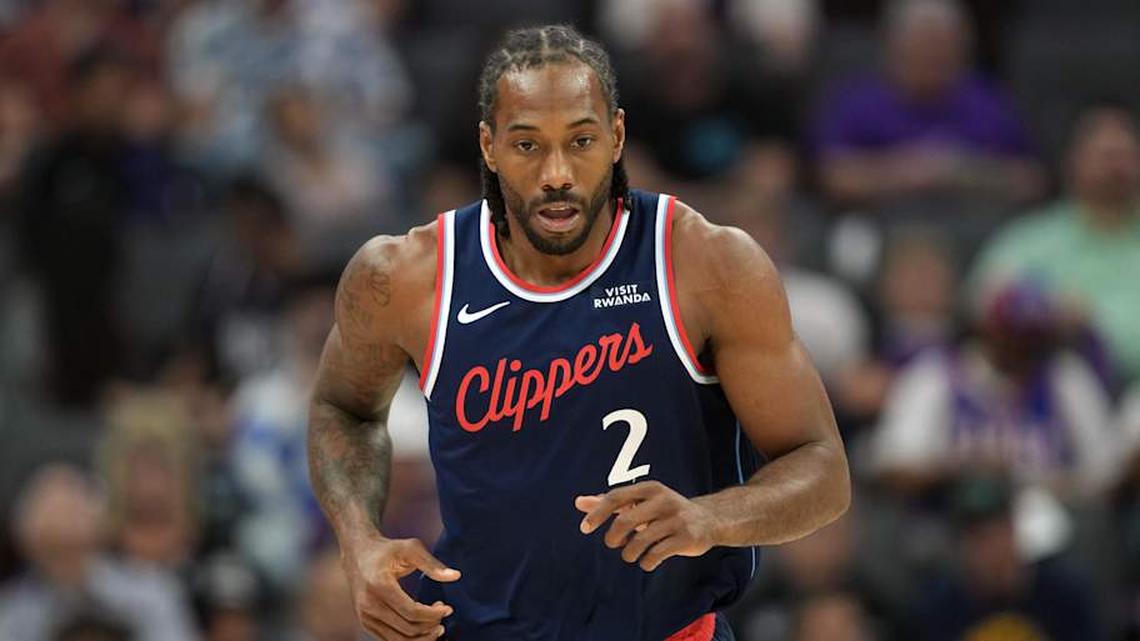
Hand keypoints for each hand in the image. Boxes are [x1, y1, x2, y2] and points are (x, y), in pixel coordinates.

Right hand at [342, 535, 460, 639]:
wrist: (358, 554)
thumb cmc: (387, 549)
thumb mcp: (410, 548)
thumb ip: (432, 564)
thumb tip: (455, 576)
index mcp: (379, 585)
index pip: (411, 612)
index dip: (434, 614)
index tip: (448, 608)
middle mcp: (369, 604)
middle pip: (407, 629)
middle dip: (431, 626)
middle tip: (443, 613)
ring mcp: (365, 616)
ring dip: (422, 637)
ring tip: (436, 626)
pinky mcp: (365, 623)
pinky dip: (409, 639)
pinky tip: (421, 627)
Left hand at [575, 480, 721, 571]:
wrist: (708, 519)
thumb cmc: (665, 511)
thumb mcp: (641, 502)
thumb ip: (611, 502)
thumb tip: (579, 502)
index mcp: (650, 489)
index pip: (616, 497)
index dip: (598, 513)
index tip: (585, 528)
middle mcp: (663, 500)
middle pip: (625, 521)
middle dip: (614, 538)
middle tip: (614, 544)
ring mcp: (676, 519)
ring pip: (640, 541)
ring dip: (629, 553)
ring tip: (631, 554)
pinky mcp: (686, 538)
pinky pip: (656, 555)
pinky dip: (646, 562)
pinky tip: (647, 561)